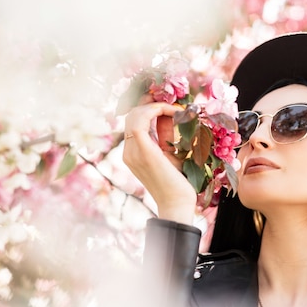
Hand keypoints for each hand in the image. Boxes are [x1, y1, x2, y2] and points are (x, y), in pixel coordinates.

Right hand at [123, 101, 197, 223]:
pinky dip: (155, 111)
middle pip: (132, 115)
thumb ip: (165, 135)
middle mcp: (128, 151)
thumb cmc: (177, 182)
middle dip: (151, 103)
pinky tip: (171, 111)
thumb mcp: (170, 153)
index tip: (170, 106)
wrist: (177, 204)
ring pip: (134, 115)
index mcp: (132, 152)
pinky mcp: (142, 151)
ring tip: (175, 108)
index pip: (134, 121)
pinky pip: (140, 121)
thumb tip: (169, 114)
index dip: (149, 108)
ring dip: (155, 106)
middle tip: (173, 103)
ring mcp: (132, 152)